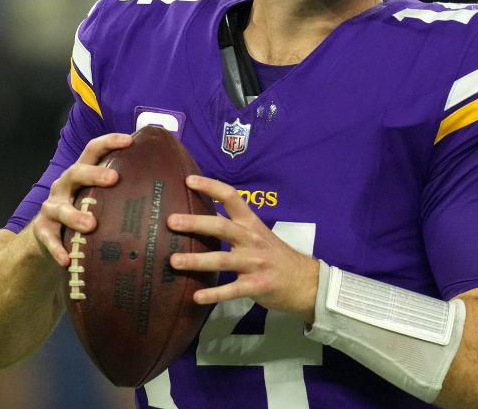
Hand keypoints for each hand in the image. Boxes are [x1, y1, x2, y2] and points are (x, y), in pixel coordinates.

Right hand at [30, 133, 130, 266]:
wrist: (49, 236)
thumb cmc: (85, 211)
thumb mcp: (99, 196)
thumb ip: (122, 189)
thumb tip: (168, 183)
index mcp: (81, 173)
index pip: (93, 150)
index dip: (109, 142)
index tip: (129, 140)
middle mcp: (64, 185)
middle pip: (76, 172)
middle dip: (94, 174)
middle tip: (114, 179)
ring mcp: (51, 207)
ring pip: (60, 208)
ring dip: (74, 215)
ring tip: (91, 225)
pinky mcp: (42, 229)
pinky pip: (48, 238)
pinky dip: (56, 248)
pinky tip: (66, 259)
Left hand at [166, 175, 319, 321]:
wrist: (306, 282)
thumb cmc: (275, 256)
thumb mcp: (258, 235)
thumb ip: (234, 227)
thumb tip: (199, 217)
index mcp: (251, 224)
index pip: (231, 197)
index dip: (210, 186)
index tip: (188, 180)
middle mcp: (251, 240)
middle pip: (221, 227)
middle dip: (195, 223)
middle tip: (171, 221)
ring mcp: (254, 264)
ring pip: (222, 260)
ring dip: (197, 260)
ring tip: (174, 260)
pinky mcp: (256, 286)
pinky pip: (232, 290)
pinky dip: (213, 294)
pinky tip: (196, 297)